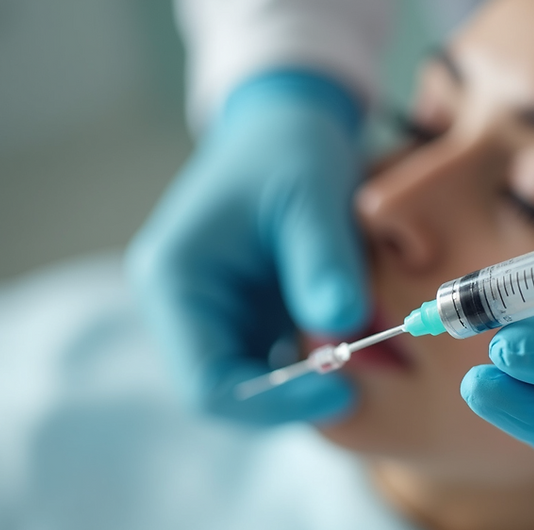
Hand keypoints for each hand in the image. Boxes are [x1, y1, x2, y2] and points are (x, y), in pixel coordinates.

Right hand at [127, 71, 369, 424]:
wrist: (287, 124)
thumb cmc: (290, 148)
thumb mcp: (312, 194)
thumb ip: (323, 261)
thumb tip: (342, 327)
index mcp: (174, 280)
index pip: (206, 383)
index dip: (272, 403)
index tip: (343, 391)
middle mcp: (180, 306)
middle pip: (226, 391)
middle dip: (291, 394)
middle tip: (359, 380)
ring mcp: (209, 313)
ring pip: (252, 382)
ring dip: (304, 379)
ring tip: (359, 351)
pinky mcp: (241, 315)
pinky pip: (272, 360)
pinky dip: (311, 360)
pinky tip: (348, 338)